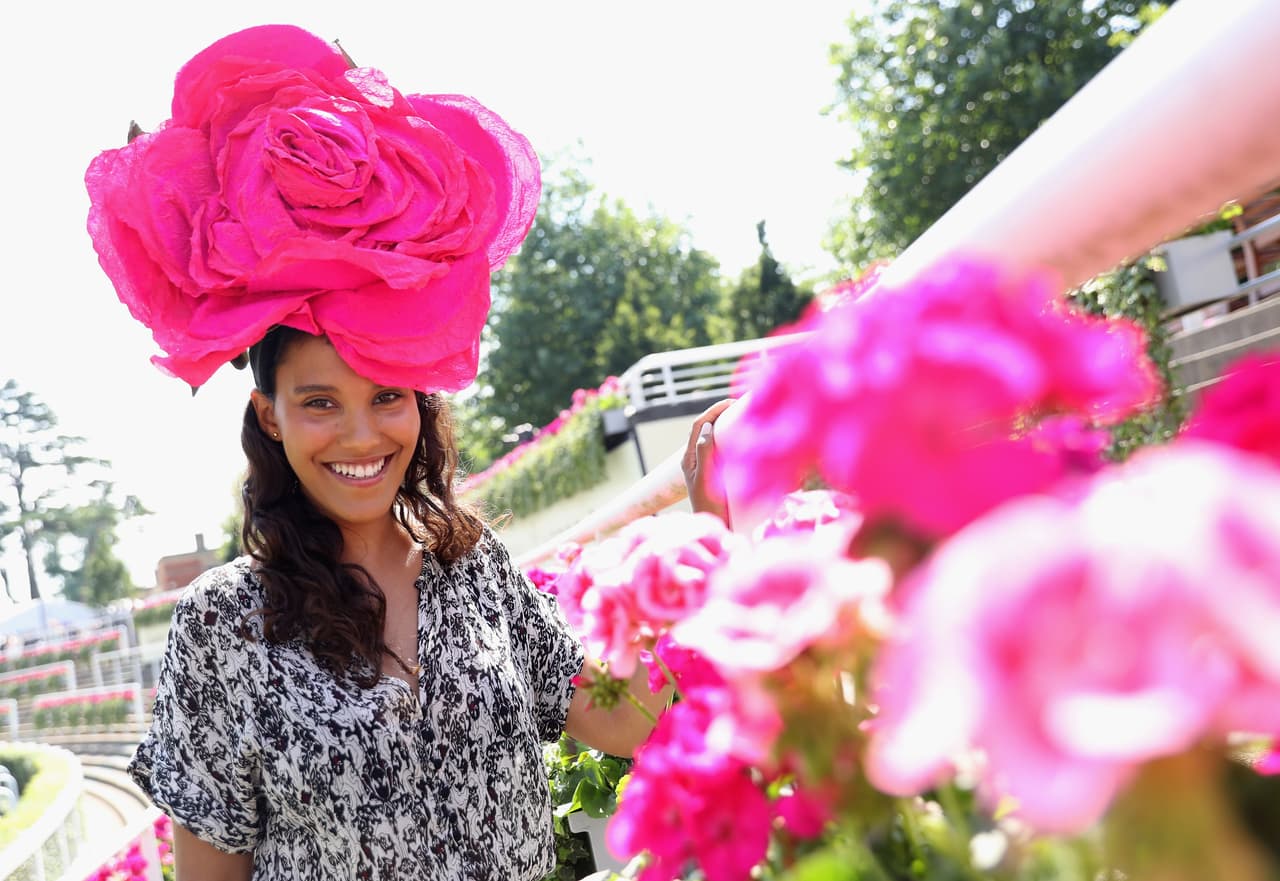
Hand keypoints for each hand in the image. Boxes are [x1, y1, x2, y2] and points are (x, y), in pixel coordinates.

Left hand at [682, 398, 734, 527]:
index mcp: (689, 457)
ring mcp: (707, 465)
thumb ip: (705, 454)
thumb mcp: (705, 479)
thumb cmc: (709, 508)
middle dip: (722, 412)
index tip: (731, 402)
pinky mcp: (718, 472)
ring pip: (715, 437)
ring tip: (744, 415)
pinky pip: (724, 449)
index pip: (699, 425)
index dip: (713, 410)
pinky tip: (746, 437)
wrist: (715, 530)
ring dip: (727, 423)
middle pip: (707, 427)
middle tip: (742, 405)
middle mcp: (696, 458)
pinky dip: (733, 437)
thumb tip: (708, 427)